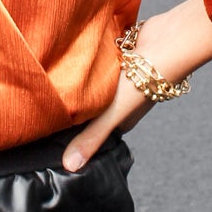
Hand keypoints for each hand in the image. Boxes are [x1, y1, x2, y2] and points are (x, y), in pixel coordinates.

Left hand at [64, 0, 211, 172]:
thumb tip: (70, 167)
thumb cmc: (144, 82)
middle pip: (91, 106)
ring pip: (94, 83)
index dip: (71, 131)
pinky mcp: (120, 56)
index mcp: (121, 121)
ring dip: (79, 79)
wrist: (168, 43)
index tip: (48, 128)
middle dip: (73, 104)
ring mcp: (120, 78)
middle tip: (44, 102)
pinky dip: (89, 59)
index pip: (92, 130)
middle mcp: (121, 101)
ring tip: (51, 79)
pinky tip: (70, 57)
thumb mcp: (113, 113)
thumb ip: (92, 137)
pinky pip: (100, 61)